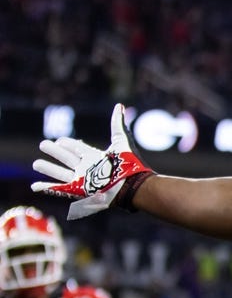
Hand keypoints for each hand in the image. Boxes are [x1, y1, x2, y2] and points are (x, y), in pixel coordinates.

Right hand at [31, 103, 152, 219]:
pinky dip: (46, 187)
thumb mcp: (120, 140)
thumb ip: (117, 124)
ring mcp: (82, 180)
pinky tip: (34, 186)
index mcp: (95, 157)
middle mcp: (87, 168)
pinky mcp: (77, 191)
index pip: (78, 149)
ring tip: (36, 163)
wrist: (130, 184)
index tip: (60, 140)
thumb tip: (120, 106)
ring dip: (48, 169)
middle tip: (43, 145)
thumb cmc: (127, 163)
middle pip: (67, 159)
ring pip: (60, 173)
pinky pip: (58, 189)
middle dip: (55, 152)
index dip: (69, 144)